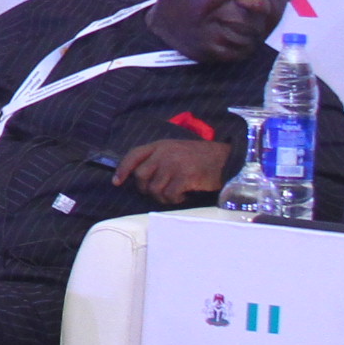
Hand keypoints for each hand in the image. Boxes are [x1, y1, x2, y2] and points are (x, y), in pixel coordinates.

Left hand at [115, 137, 229, 207]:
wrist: (226, 159)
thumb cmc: (201, 158)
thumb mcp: (176, 150)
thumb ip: (158, 158)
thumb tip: (140, 177)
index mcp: (161, 145)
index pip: (134, 155)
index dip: (123, 169)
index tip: (117, 182)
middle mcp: (165, 153)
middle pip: (141, 176)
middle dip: (147, 188)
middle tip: (162, 191)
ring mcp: (174, 164)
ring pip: (154, 189)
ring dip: (164, 196)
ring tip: (177, 193)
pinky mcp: (185, 177)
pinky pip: (169, 195)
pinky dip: (176, 199)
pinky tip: (185, 195)